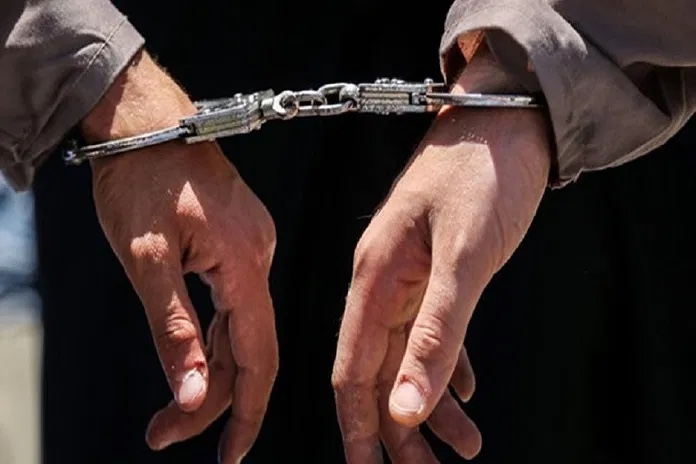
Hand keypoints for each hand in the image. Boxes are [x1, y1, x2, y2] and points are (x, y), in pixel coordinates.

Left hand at [83, 50, 277, 462]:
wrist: (147, 124)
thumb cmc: (141, 181)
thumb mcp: (146, 260)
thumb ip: (173, 330)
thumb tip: (190, 396)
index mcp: (245, 264)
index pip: (258, 355)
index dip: (247, 410)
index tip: (229, 455)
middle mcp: (260, 259)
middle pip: (248, 349)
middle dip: (209, 398)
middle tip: (161, 433)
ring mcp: (253, 250)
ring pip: (240, 329)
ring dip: (207, 371)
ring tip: (166, 411)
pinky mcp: (240, 245)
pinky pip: (235, 305)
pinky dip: (212, 339)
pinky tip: (189, 357)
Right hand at [331, 47, 551, 462]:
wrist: (508, 118)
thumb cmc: (483, 175)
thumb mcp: (465, 259)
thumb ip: (435, 335)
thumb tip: (403, 410)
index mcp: (375, 278)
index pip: (353, 369)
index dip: (359, 426)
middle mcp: (383, 282)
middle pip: (381, 372)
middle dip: (402, 428)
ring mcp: (410, 276)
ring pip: (410, 356)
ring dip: (435, 403)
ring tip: (469, 447)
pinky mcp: (438, 269)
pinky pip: (436, 331)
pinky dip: (449, 366)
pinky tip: (467, 392)